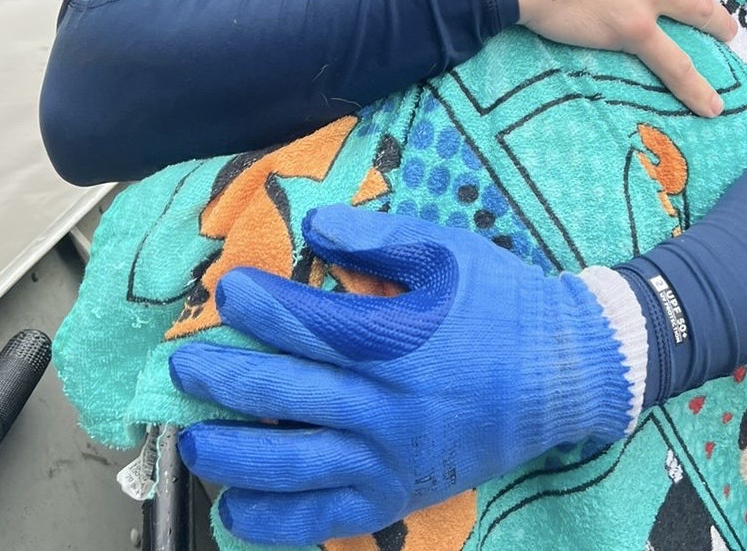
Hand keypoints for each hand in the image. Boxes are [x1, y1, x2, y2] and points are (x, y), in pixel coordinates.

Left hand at [169, 205, 635, 545]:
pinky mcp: (400, 496)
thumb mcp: (448, 251)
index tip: (228, 292)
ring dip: (231, 453)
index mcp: (394, 338)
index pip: (303, 324)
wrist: (564, 372)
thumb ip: (377, 239)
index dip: (256, 306)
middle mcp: (384, 405)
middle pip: (282, 394)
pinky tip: (236, 511)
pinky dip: (275, 520)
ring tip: (193, 439)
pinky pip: (326, 517)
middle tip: (182, 367)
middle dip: (221, 379)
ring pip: (291, 463)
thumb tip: (314, 227)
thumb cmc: (504, 303)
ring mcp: (390, 458)